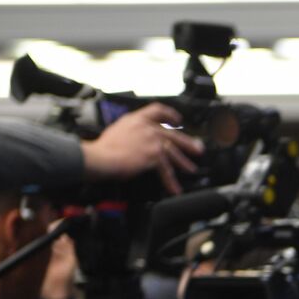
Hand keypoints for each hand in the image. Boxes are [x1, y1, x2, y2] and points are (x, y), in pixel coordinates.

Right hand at [80, 102, 203, 194]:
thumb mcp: (116, 131)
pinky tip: (175, 188)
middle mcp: (146, 127)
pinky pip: (165, 169)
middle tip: (197, 148)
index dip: (170, 114)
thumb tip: (133, 138)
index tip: (178, 120)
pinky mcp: (153, 155)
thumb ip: (130, 132)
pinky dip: (170, 181)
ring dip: (183, 162)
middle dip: (187, 142)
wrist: (100, 158)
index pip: (157, 110)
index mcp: (135, 119)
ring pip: (173, 152)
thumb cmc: (102, 149)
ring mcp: (151, 140)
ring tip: (191, 169)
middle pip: (172, 133)